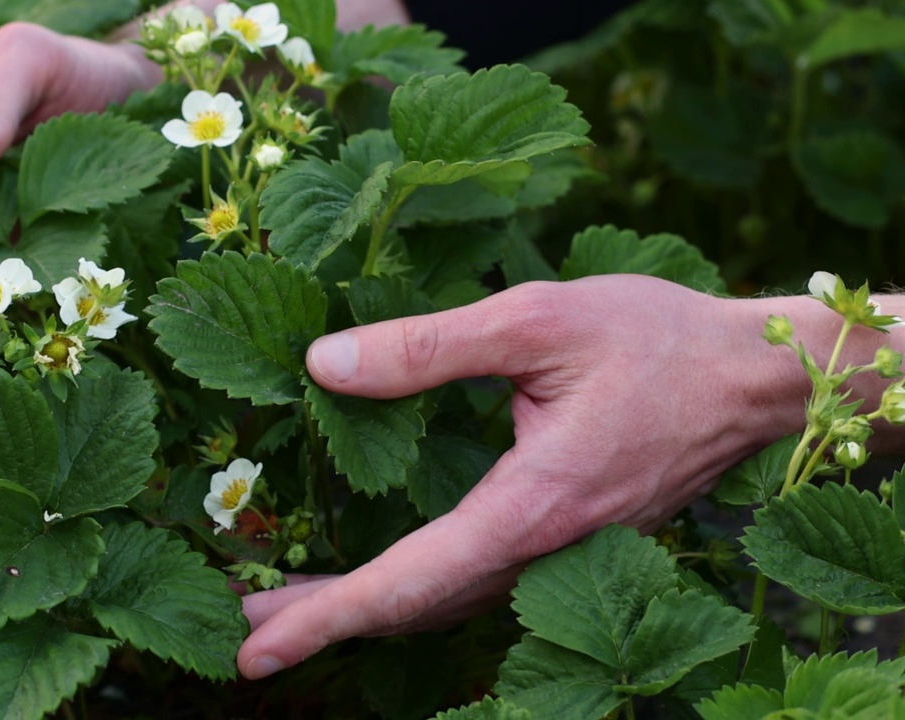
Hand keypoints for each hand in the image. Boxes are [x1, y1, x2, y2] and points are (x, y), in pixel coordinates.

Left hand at [236, 274, 812, 678]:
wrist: (758, 378)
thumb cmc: (657, 339)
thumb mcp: (535, 320)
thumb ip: (426, 346)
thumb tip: (322, 364)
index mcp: (532, 507)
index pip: (408, 582)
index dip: (326, 618)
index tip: (257, 650)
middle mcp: (546, 550)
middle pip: (417, 609)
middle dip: (327, 621)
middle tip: (247, 625)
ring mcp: (564, 554)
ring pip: (449, 604)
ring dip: (369, 608)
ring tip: (294, 605)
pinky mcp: (574, 541)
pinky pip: (483, 585)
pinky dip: (420, 590)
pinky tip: (392, 576)